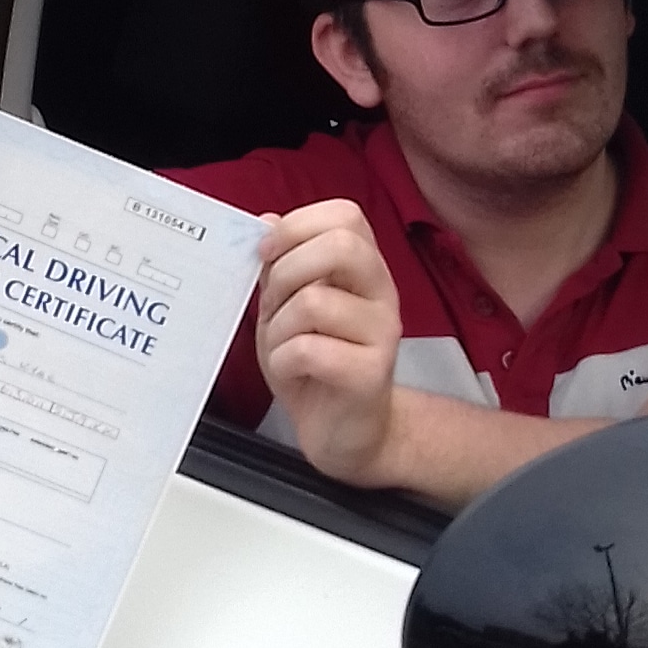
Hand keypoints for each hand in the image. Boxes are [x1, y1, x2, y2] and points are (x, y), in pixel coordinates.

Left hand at [255, 200, 402, 485]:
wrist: (345, 432)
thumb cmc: (315, 366)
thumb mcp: (287, 308)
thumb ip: (280, 266)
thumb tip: (266, 221)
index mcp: (364, 269)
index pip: (345, 215)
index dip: (297, 226)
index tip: (267, 253)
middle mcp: (382, 294)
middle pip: (341, 246)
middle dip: (286, 271)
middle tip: (274, 305)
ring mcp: (382, 333)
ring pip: (314, 301)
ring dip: (279, 327)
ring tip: (282, 348)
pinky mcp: (371, 374)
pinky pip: (311, 349)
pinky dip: (285, 360)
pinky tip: (293, 373)